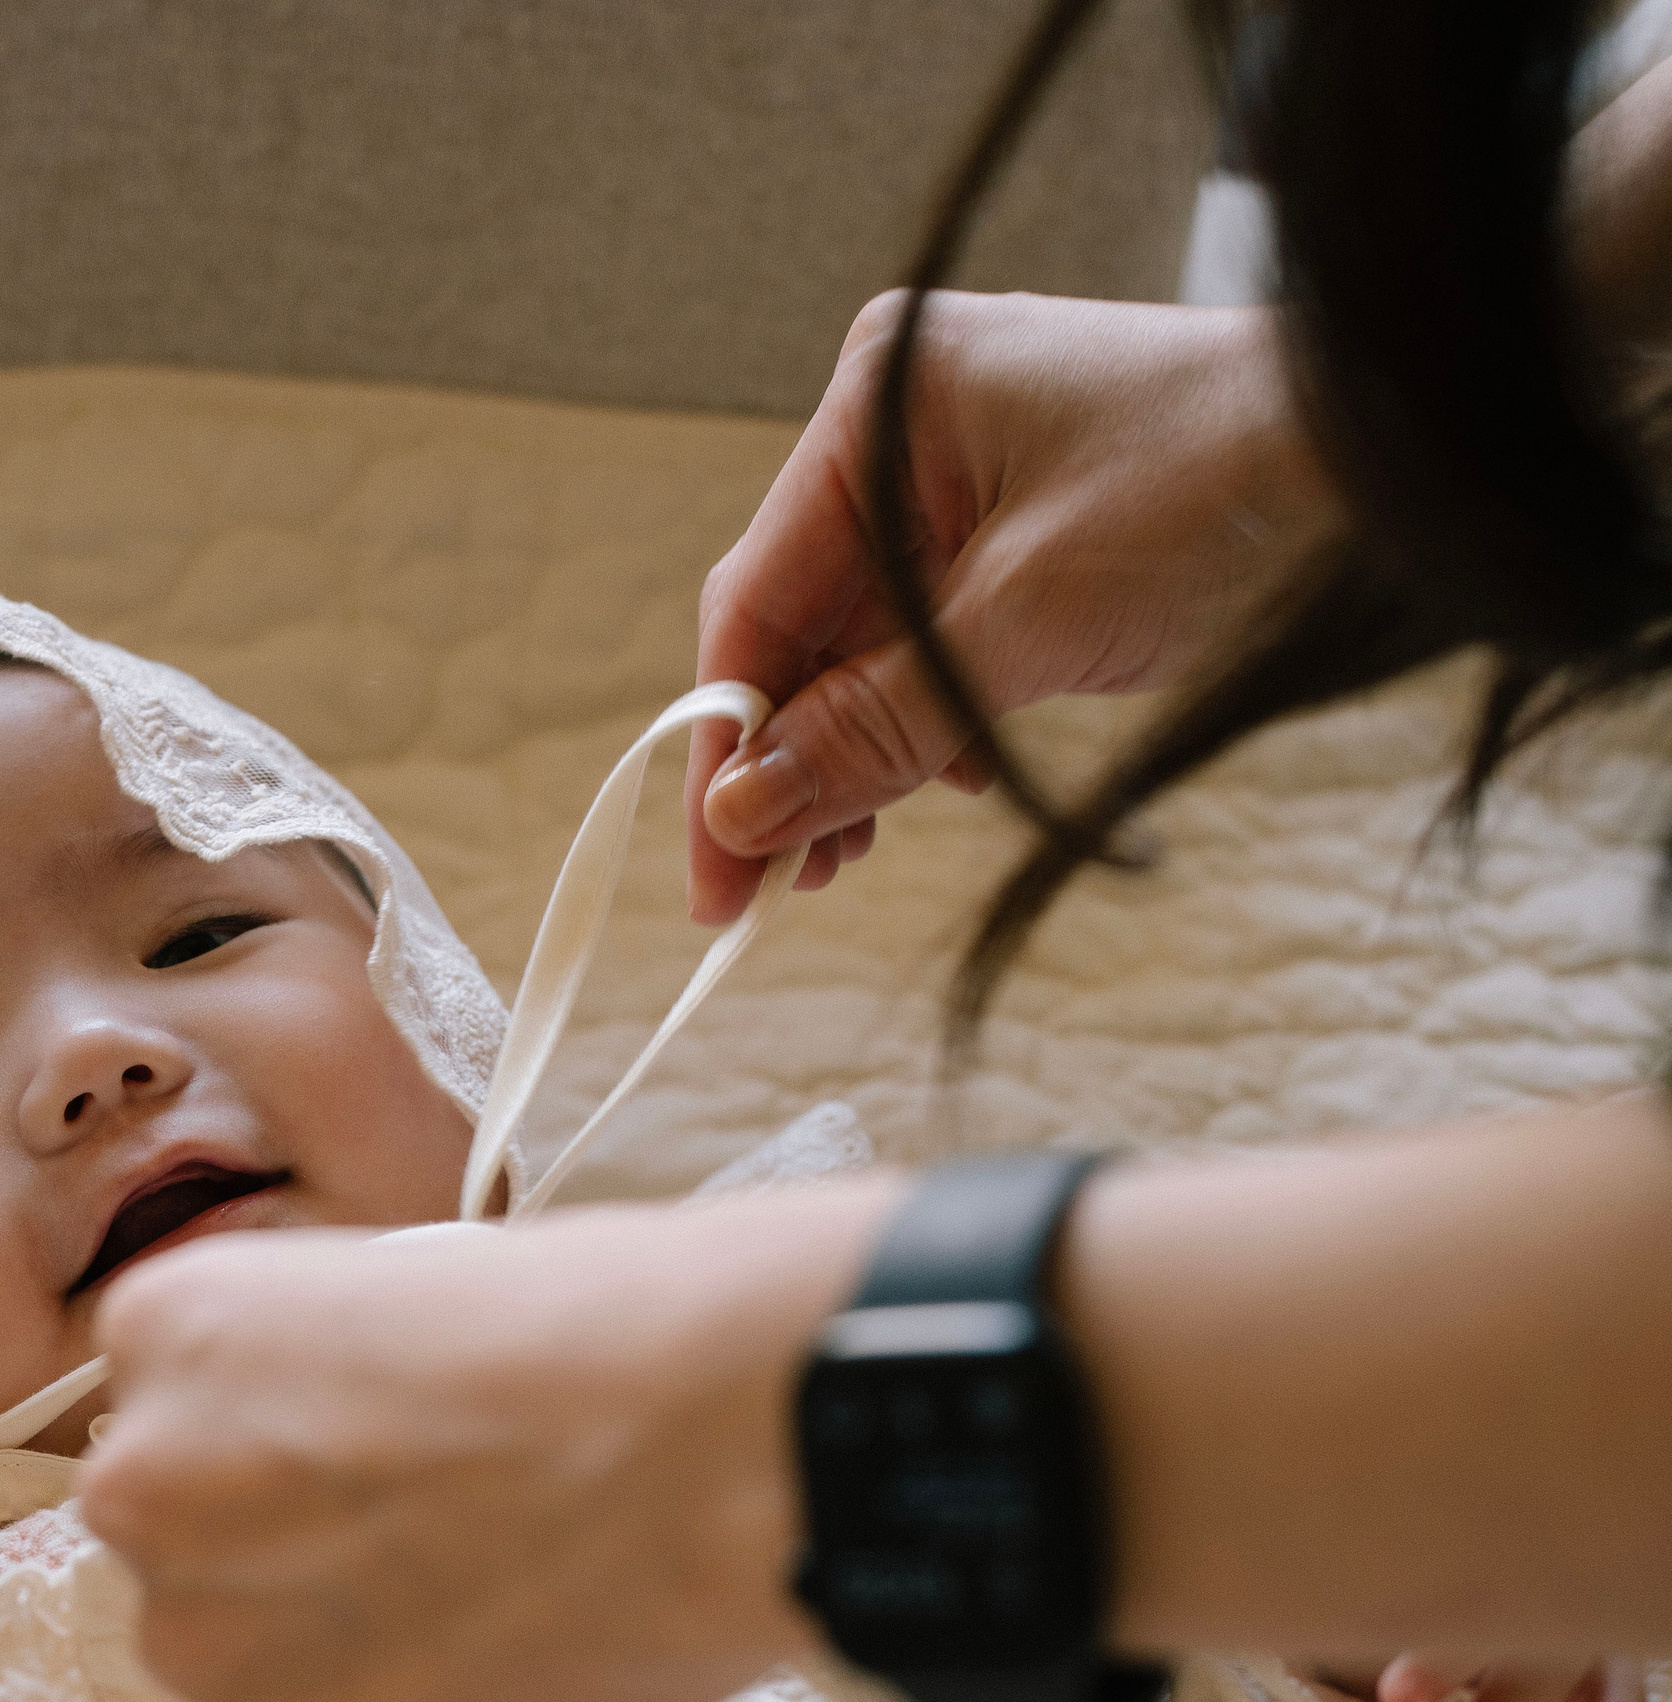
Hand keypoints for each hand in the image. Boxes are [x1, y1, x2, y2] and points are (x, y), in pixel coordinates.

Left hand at [81, 1188, 898, 1701]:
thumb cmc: (615, 1336)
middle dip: (295, 1558)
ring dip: (334, 1657)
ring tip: (486, 1609)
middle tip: (444, 1543)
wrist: (726, 1455)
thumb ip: (311, 1386)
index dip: (295, 1444)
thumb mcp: (408, 1289)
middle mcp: (140, 1491)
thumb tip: (318, 1466)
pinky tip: (496, 1678)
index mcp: (164, 1336)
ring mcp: (204, 1648)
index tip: (385, 1454)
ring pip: (246, 1666)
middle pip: (192, 1548)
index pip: (179, 1413)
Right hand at [687, 294, 1343, 926]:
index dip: (725, 750)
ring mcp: (958, 470)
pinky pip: (929, 636)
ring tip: (845, 862)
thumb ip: (870, 729)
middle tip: (768, 896)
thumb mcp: (1018, 631)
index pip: (754, 601)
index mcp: (877, 406)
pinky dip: (922, 721)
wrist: (1385, 449)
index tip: (714, 874)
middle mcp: (900, 427)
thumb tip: (742, 817)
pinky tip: (933, 789)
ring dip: (853, 757)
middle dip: (789, 764)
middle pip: (800, 628)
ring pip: (863, 644)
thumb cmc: (1215, 493)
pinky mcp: (1016, 520)